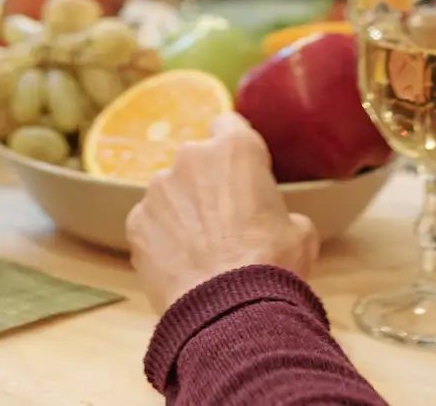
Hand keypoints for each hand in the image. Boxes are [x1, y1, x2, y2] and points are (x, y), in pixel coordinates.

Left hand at [128, 114, 318, 314]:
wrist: (228, 310)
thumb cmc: (272, 263)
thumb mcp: (300, 231)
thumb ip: (282, 212)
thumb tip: (277, 223)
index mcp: (235, 149)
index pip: (229, 124)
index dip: (234, 147)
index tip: (240, 171)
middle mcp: (190, 157)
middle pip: (197, 161)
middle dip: (206, 184)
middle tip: (224, 222)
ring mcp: (157, 189)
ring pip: (170, 192)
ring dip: (182, 211)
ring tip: (199, 250)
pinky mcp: (135, 222)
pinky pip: (151, 223)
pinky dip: (162, 238)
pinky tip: (179, 265)